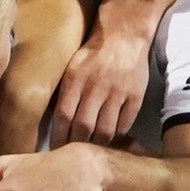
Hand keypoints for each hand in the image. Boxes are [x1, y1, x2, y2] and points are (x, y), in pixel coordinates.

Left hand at [51, 28, 149, 146]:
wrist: (125, 34)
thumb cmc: (93, 52)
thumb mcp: (72, 66)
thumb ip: (65, 91)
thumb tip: (54, 121)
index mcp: (76, 78)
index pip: (63, 115)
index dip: (58, 136)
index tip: (54, 150)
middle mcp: (96, 86)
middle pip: (84, 126)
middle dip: (75, 144)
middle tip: (71, 156)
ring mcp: (118, 92)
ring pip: (105, 130)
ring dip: (96, 145)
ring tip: (90, 153)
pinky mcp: (135, 96)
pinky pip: (124, 124)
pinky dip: (116, 137)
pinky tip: (109, 142)